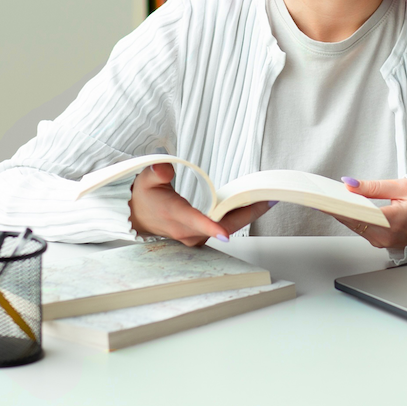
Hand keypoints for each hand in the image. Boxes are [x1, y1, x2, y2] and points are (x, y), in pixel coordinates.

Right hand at [128, 163, 272, 245]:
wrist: (139, 216)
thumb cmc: (145, 196)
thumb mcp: (145, 178)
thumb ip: (157, 172)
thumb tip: (165, 168)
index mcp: (173, 213)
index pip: (193, 221)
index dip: (210, 227)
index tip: (225, 233)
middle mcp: (186, 230)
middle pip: (222, 225)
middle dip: (246, 214)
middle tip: (267, 200)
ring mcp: (195, 236)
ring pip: (227, 228)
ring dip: (247, 215)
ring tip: (266, 200)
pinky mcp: (201, 237)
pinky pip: (225, 228)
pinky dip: (240, 218)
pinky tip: (253, 206)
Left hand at [327, 177, 406, 250]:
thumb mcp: (401, 188)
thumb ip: (373, 187)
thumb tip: (350, 184)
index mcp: (392, 221)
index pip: (357, 215)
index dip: (338, 207)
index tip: (325, 199)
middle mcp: (387, 236)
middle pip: (353, 222)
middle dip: (337, 208)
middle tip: (321, 196)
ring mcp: (385, 242)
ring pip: (356, 227)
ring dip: (344, 214)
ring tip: (330, 199)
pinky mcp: (384, 244)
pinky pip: (363, 231)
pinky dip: (354, 220)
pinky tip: (345, 209)